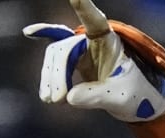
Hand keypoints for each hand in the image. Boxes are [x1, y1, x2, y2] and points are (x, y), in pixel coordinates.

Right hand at [23, 0, 164, 134]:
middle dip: (58, 74)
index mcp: (109, 41)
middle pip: (65, 49)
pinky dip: (44, 45)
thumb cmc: (134, 95)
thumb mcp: (119, 97)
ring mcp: (81, 49)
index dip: (83, 6)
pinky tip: (30, 32)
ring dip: (50, 78)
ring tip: (52, 101)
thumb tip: (70, 98)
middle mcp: (92, 40)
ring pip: (56, 56)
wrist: (133, 101)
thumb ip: (96, 96)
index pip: (94, 20)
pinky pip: (54, 54)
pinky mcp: (73, 61)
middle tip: (58, 100)